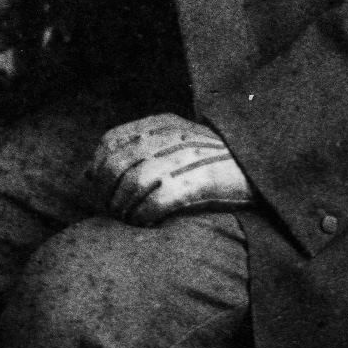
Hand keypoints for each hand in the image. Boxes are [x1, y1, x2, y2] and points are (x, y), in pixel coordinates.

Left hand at [88, 113, 253, 225]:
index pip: (111, 140)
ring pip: (133, 185)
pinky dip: (144, 218)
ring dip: (125, 210)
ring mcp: (185, 157)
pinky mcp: (198, 181)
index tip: (99, 188)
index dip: (97, 167)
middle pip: (118, 165)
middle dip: (107, 194)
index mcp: (164, 122)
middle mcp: (172, 135)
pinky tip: (148, 225)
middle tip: (114, 212)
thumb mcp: (174, 144)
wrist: (263, 165)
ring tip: (131, 221)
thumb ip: (133, 151)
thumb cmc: (213, 161)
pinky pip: (156, 202)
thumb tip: (85, 175)